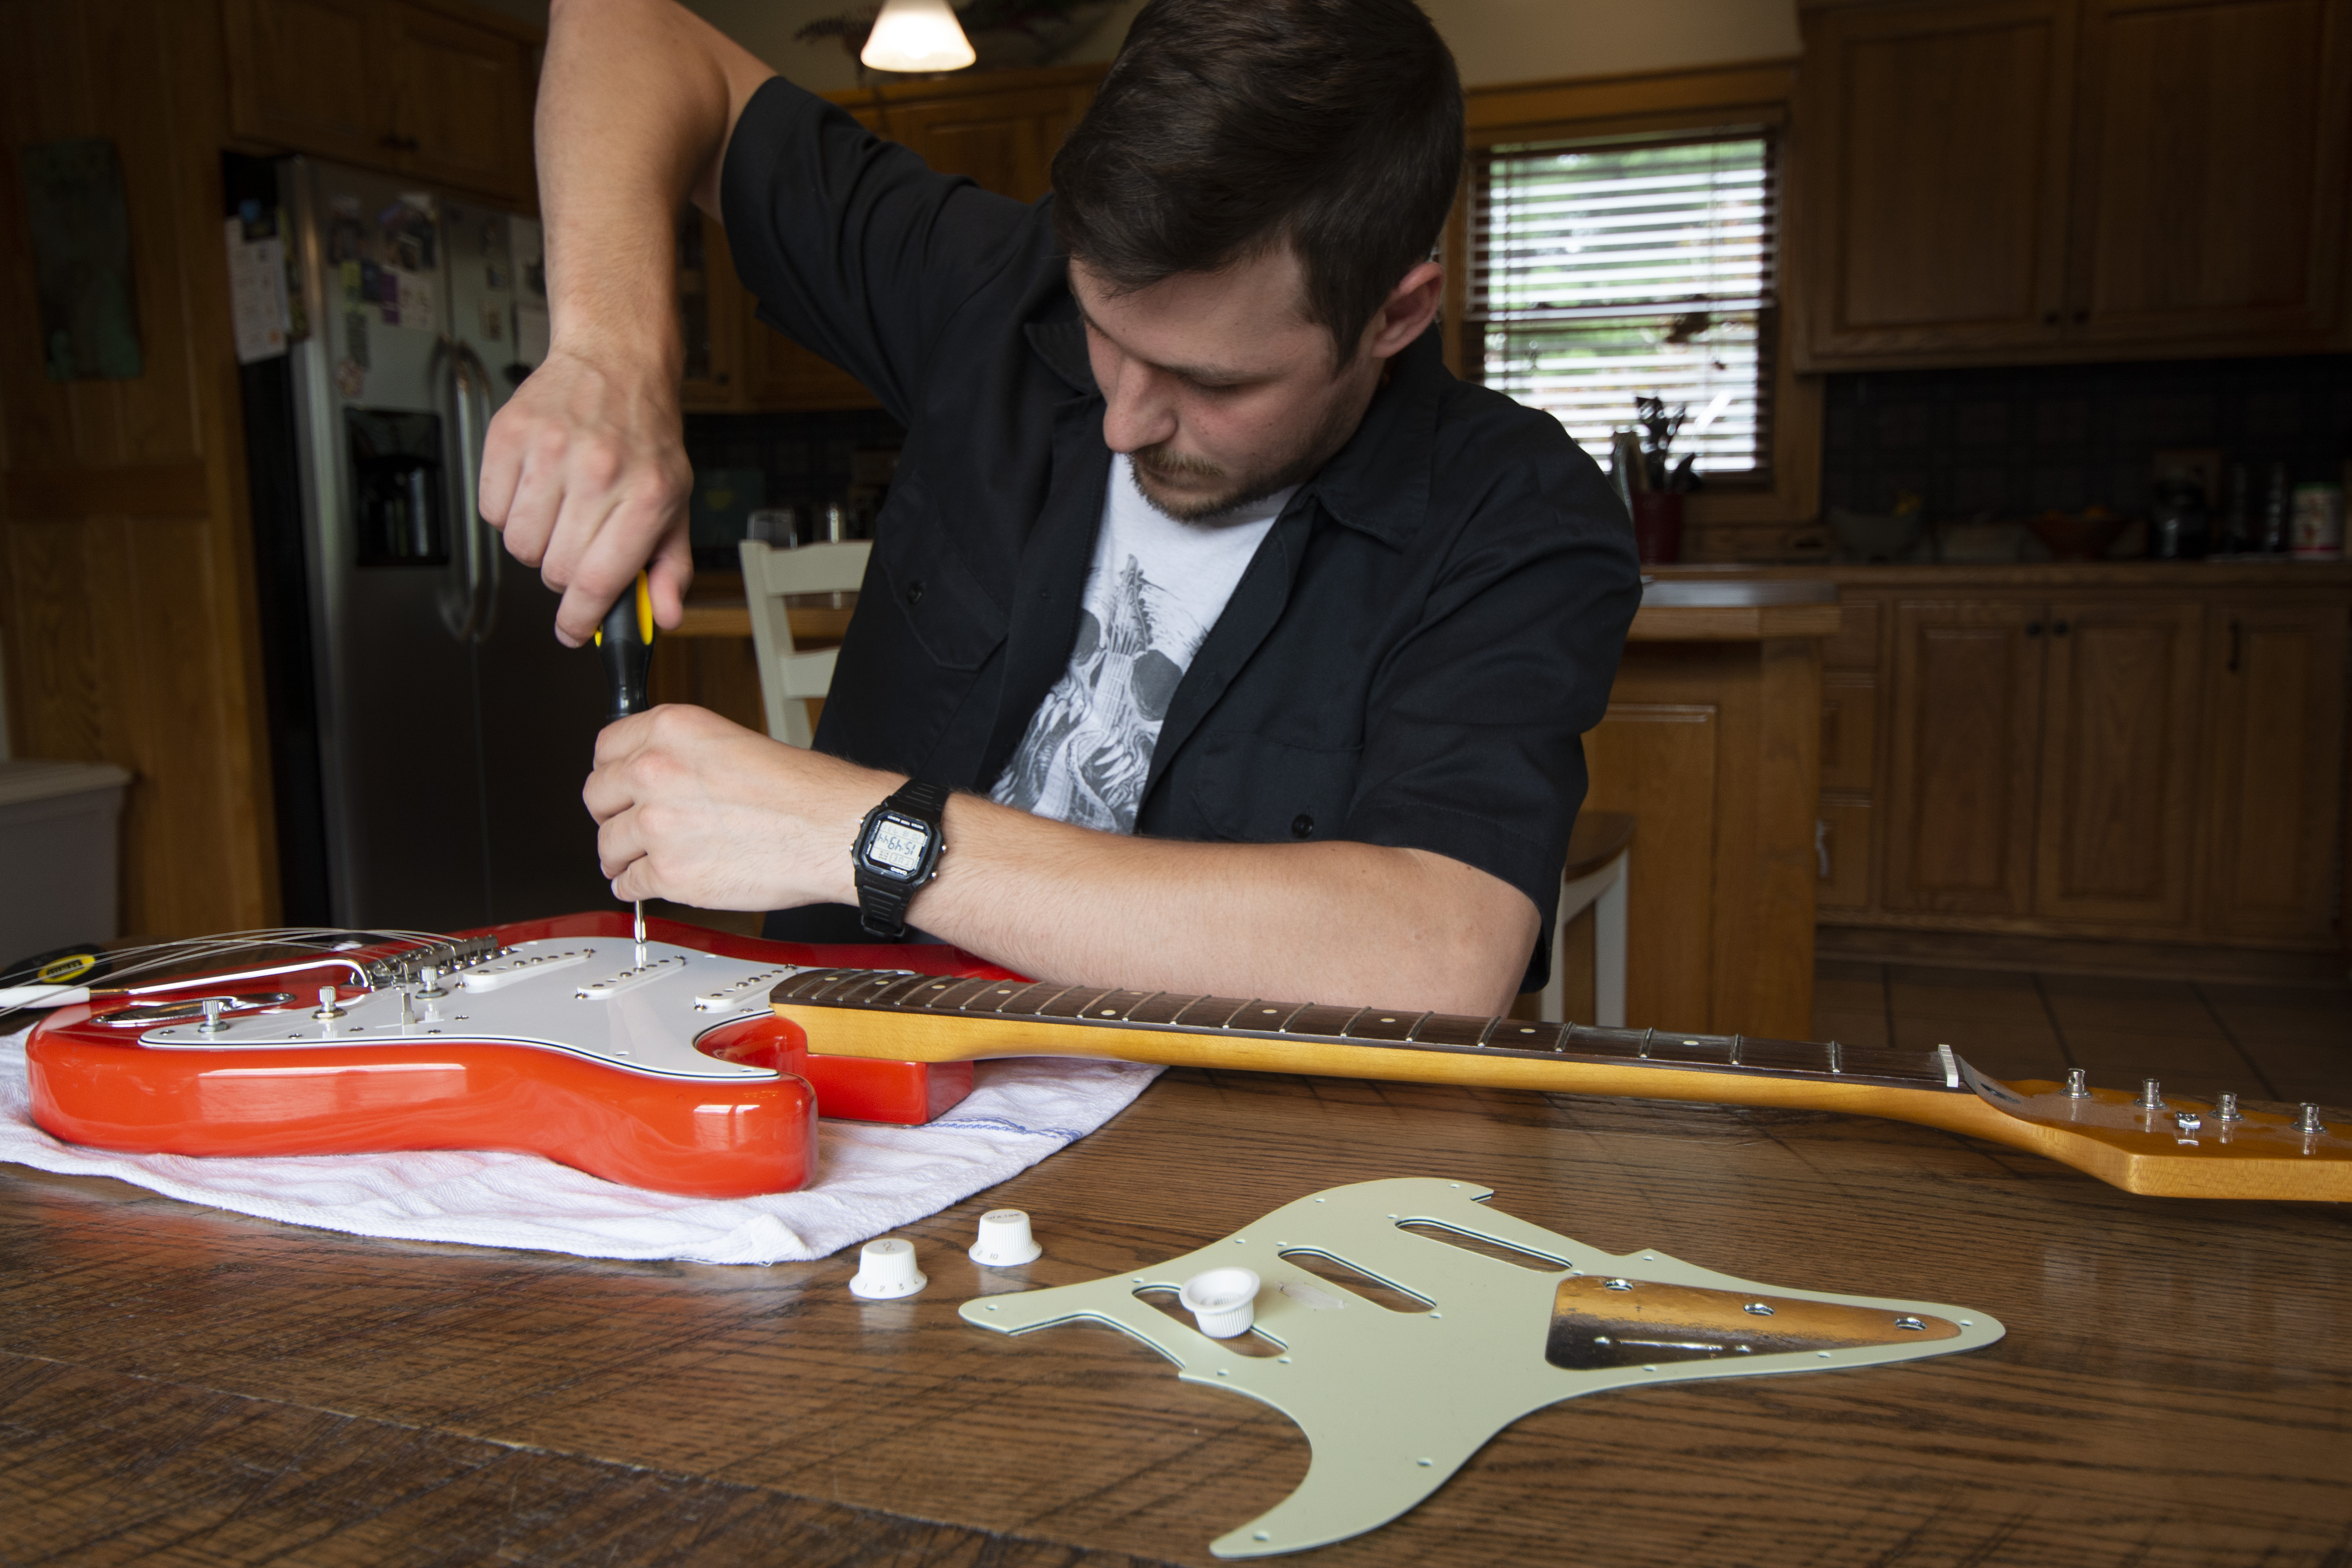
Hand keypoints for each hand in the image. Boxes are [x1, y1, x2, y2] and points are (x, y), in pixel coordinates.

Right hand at [479, 344, 694, 646]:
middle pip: (555, 570)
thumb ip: (671, 567)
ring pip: (519, 545)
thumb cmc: (646, 438)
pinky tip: (535, 488)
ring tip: (559, 512)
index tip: (572, 630)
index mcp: (646, 495)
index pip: (599, 581)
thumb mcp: (675, 503)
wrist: (617, 362)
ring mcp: (550, 450)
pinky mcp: (509, 434)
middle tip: (578, 545)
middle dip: (564, 573)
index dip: (580, 619)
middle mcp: (599, 471)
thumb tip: (666, 617)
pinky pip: (490, 510)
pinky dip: (508, 511)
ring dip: (535, 543)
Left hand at [584, 704, 897, 909]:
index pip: (605, 746)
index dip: (612, 770)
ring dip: (619, 855)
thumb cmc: (804, 791)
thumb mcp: (733, 741)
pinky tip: (648, 883)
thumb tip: (656, 776)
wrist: (834, 830)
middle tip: (624, 823)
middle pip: (596, 795)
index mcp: (673, 730)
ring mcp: (657, 826)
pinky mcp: (669, 874)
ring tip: (634, 860)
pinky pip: (628, 885)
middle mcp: (656, 772)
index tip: (618, 784)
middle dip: (610, 813)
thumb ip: (684, 754)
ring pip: (607, 844)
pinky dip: (635, 888)